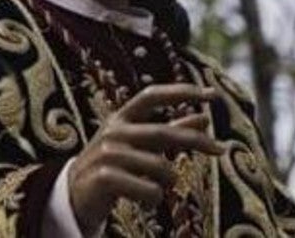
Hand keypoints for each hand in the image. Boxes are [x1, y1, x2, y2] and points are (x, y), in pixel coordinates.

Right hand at [68, 84, 222, 234]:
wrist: (74, 197)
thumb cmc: (116, 167)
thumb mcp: (142, 146)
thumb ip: (171, 131)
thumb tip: (204, 119)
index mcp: (121, 117)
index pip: (152, 95)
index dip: (180, 92)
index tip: (211, 94)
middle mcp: (113, 131)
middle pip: (162, 132)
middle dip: (194, 140)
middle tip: (220, 149)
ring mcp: (106, 154)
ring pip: (159, 168)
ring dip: (168, 182)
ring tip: (158, 189)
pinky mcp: (103, 178)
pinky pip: (148, 190)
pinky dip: (154, 198)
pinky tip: (147, 201)